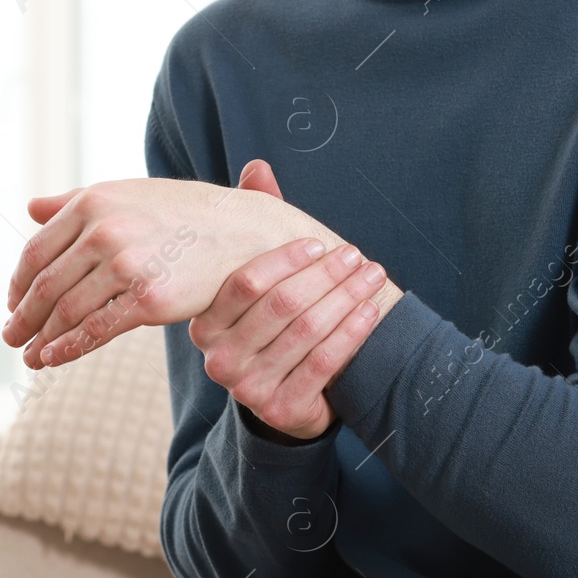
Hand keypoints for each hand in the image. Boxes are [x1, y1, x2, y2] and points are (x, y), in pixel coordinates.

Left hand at [2, 160, 343, 368]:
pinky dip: (67, 348)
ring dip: (40, 337)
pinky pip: (96, 329)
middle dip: (22, 315)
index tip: (12, 301)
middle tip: (10, 335)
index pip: (38, 250)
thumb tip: (30, 207)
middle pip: (46, 283)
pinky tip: (52, 358)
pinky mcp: (150, 299)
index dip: (19, 282)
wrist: (248, 235)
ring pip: (67, 310)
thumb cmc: (188, 214)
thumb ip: (76, 200)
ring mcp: (128, 264)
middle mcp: (105, 229)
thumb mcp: (130, 194)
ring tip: (29, 355)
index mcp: (94, 202)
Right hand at [190, 238, 396, 439]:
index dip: (285, 259)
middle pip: (281, 305)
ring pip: (307, 331)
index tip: (319, 243)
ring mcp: (247, 388)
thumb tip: (258, 168)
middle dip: (325, 275)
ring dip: (346, 297)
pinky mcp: (280, 409)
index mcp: (205, 325)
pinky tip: (370, 310)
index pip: (245, 283)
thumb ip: (255, 232)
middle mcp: (219, 359)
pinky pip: (323, 362)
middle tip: (354, 255)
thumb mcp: (258, 288)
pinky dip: (351, 332)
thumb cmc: (272, 329)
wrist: (285, 400)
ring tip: (372, 276)